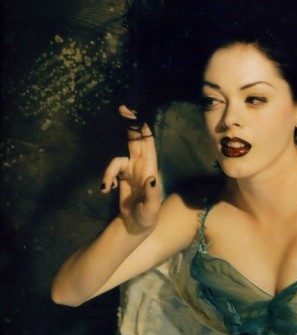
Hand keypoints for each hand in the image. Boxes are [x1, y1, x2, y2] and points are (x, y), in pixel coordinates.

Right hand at [100, 106, 160, 233]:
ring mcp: (131, 170)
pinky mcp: (122, 176)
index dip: (143, 128)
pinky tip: (106, 189)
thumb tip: (152, 179)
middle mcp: (141, 165)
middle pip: (136, 140)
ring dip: (109, 170)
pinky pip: (111, 170)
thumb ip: (151, 195)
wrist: (135, 226)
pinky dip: (107, 177)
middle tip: (122, 108)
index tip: (136, 114)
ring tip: (106, 187)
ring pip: (118, 158)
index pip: (148, 143)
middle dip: (130, 124)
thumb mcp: (151, 209)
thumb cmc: (147, 217)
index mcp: (150, 168)